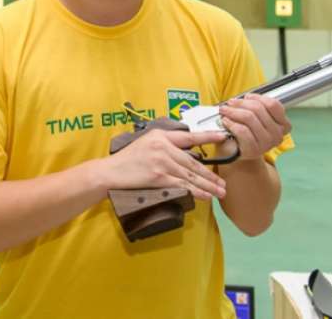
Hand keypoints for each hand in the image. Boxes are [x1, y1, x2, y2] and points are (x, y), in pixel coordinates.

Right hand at [99, 129, 227, 199]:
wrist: (109, 172)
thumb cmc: (127, 160)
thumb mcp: (145, 143)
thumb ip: (164, 145)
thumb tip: (185, 153)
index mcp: (161, 136)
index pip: (189, 137)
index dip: (207, 137)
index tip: (222, 137)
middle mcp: (163, 147)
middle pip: (193, 162)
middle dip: (209, 174)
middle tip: (222, 183)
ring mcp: (162, 162)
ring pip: (190, 175)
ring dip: (207, 185)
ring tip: (219, 192)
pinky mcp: (159, 176)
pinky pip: (182, 185)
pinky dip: (195, 191)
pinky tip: (205, 196)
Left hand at [217, 94, 290, 160]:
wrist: (236, 152)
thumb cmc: (246, 131)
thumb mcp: (255, 116)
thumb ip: (255, 105)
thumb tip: (246, 97)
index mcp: (283, 125)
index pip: (273, 105)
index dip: (258, 98)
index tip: (247, 96)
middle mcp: (277, 135)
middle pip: (258, 109)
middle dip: (241, 103)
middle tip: (230, 102)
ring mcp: (266, 144)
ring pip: (249, 118)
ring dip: (233, 111)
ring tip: (224, 110)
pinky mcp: (253, 150)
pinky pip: (241, 130)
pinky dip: (231, 123)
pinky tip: (225, 122)